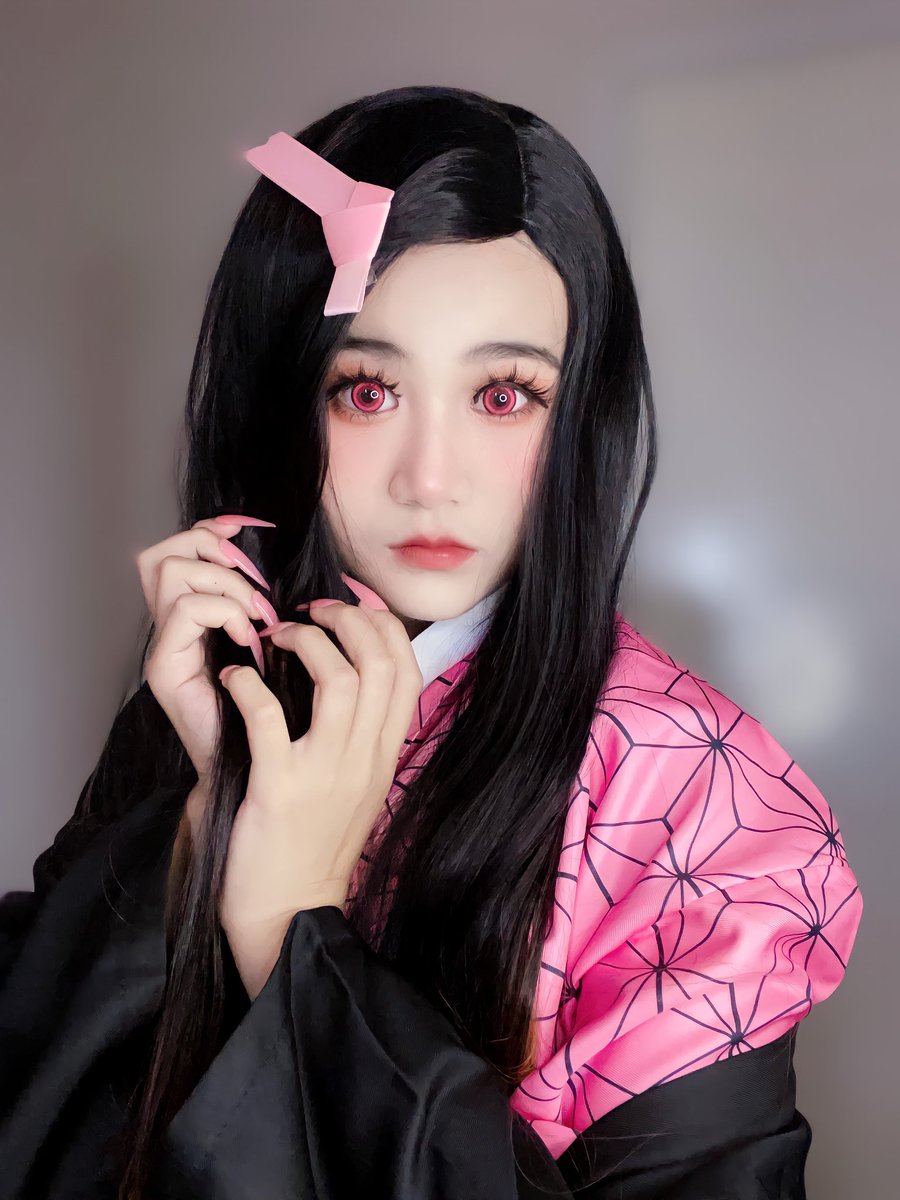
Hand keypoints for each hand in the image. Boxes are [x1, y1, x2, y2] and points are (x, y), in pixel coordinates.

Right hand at [136, 514, 277, 783]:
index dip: (209, 531)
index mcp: (199, 618)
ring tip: (257, 618)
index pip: (179, 549)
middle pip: (162, 552)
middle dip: (211, 550)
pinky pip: (188, 609)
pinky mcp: (166, 668)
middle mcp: (172, 628)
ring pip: (170, 570)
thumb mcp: (284, 646)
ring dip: (226, 585)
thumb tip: (302, 567)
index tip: (247, 533)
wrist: (257, 774)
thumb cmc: (279, 715)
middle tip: (254, 584)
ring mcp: (165, 647)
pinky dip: (225, 613)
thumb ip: (278, 606)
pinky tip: (250, 640)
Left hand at [214, 599, 422, 999]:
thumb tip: (351, 675)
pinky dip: (249, 686)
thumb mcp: (358, 787)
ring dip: (305, 644)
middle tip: (309, 613)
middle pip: (380, 664)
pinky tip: (235, 680)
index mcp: (384, 755)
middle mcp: (365, 759)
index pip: (408, 671)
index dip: (382, 626)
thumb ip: (363, 736)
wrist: (290, 914)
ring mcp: (326, 774)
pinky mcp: (280, 790)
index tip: (348, 610)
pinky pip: (269, 719)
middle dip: (347, 620)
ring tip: (275, 638)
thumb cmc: (317, 844)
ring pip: (339, 681)